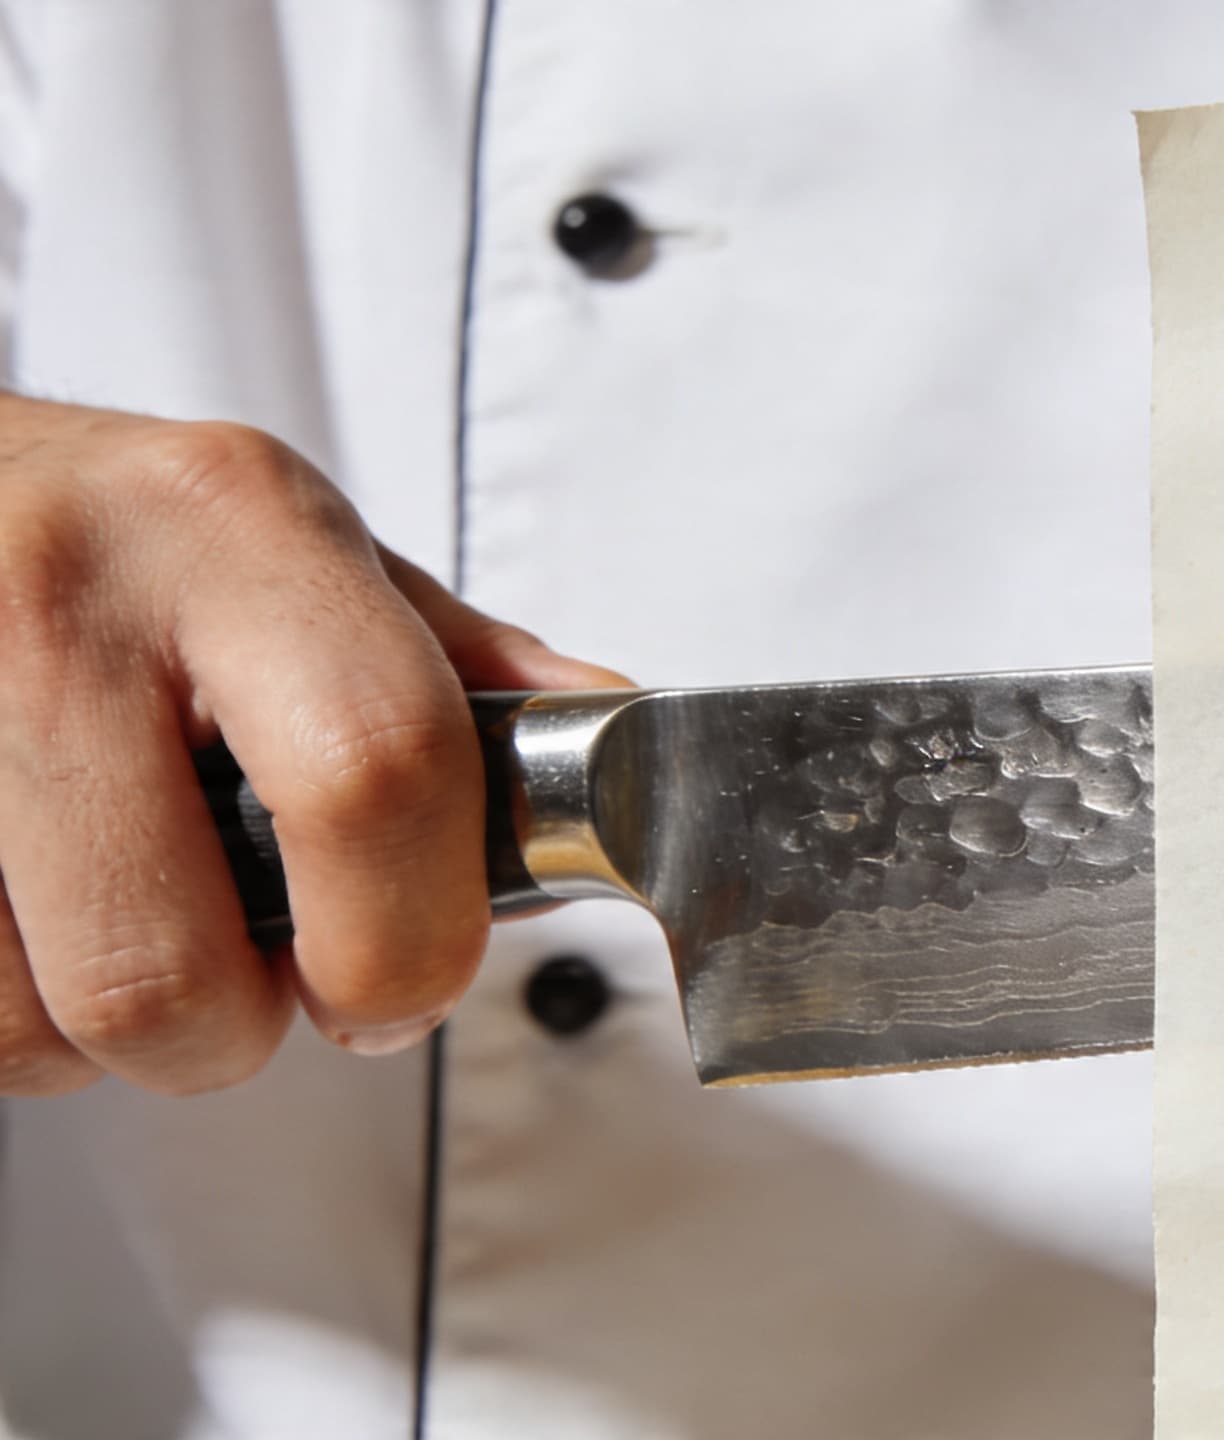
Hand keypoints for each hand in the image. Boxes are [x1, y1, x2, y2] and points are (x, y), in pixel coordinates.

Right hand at [0, 394, 622, 1095]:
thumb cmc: (122, 530)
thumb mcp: (296, 543)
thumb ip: (449, 663)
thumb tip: (605, 734)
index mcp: (235, 527)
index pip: (376, 775)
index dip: (408, 940)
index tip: (408, 981)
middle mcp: (64, 602)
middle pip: (169, 970)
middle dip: (233, 1028)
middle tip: (249, 969)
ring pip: (40, 1024)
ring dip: (101, 1033)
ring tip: (126, 920)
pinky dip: (12, 1011)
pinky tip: (40, 913)